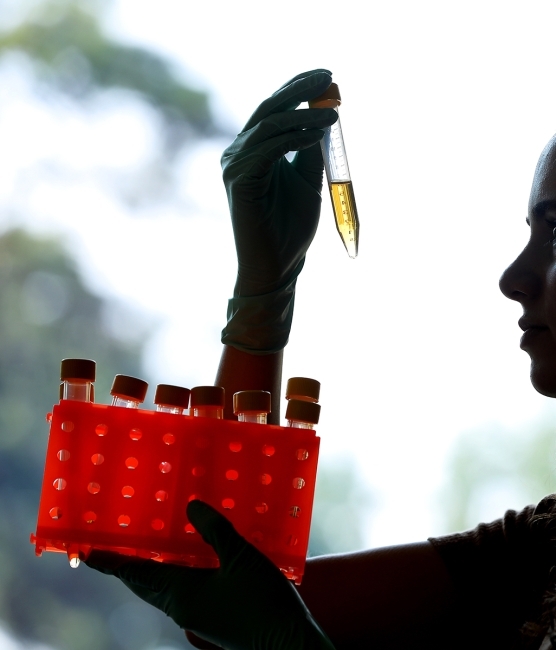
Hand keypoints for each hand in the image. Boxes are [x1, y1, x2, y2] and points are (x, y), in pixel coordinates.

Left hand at [86, 500, 334, 649]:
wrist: (286, 642)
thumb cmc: (261, 601)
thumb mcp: (240, 558)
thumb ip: (215, 531)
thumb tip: (190, 507)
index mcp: (181, 593)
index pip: (136, 574)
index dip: (112, 562)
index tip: (88, 552)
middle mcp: (181, 606)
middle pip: (144, 584)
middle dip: (128, 567)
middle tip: (115, 546)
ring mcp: (196, 613)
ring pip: (162, 589)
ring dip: (151, 569)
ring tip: (148, 546)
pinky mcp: (211, 616)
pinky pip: (181, 591)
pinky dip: (175, 574)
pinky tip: (190, 559)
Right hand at [221, 69, 336, 296]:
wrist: (277, 265)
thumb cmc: (291, 229)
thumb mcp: (308, 181)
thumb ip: (310, 151)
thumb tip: (324, 116)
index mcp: (254, 151)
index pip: (273, 109)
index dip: (297, 89)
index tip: (326, 76)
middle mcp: (239, 153)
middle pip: (268, 109)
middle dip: (299, 90)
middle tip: (328, 77)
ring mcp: (235, 165)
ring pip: (270, 127)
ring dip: (304, 116)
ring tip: (334, 115)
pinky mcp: (238, 180)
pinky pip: (269, 149)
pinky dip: (294, 138)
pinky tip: (318, 134)